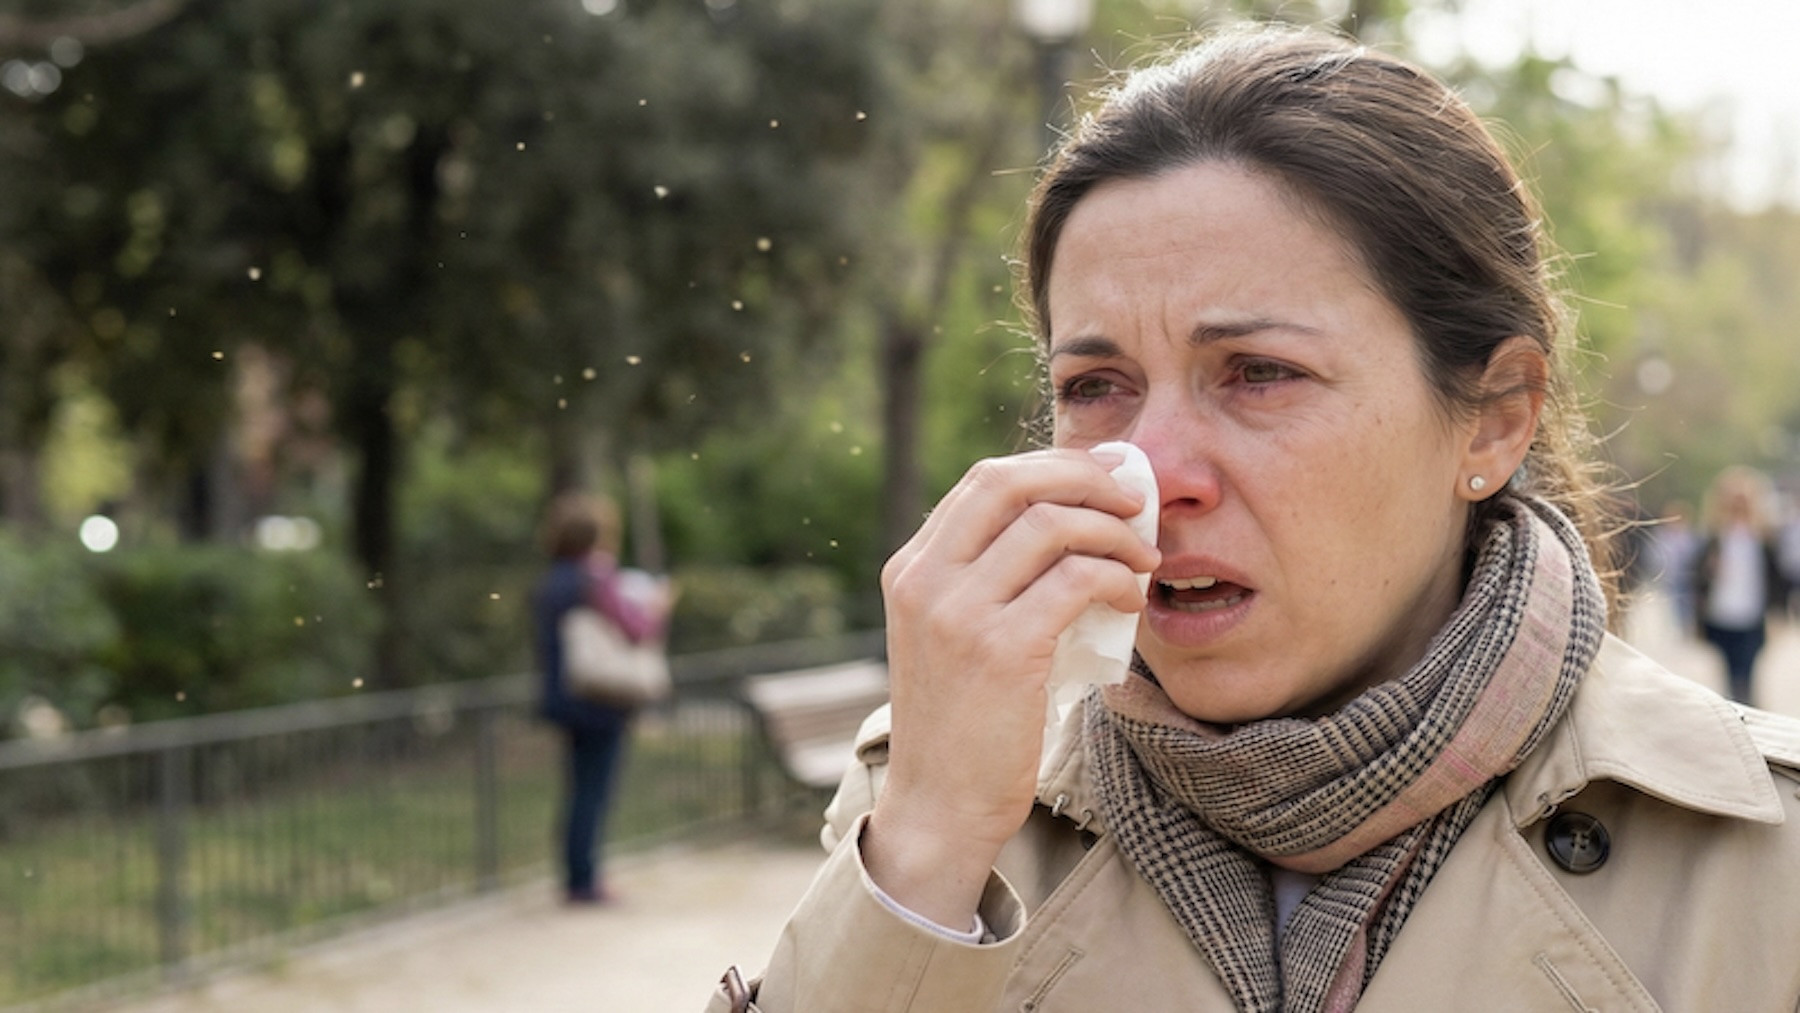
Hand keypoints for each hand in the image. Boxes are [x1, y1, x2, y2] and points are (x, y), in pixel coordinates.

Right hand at [864, 449, 1158, 928]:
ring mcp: (957, 613)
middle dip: (1084, 478)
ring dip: (1113, 531)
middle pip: (1010, 482)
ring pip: (1050, 524)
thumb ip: (987, 580)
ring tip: (1143, 557)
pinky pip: (1075, 581)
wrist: (940, 805)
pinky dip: (1116, 577)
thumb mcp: (954, 636)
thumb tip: (1071, 522)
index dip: (1054, 466)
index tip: (1105, 476)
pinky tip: (1131, 596)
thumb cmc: (964, 723)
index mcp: (911, 569)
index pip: (985, 480)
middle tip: (1133, 500)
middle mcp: (924, 580)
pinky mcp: (1000, 650)